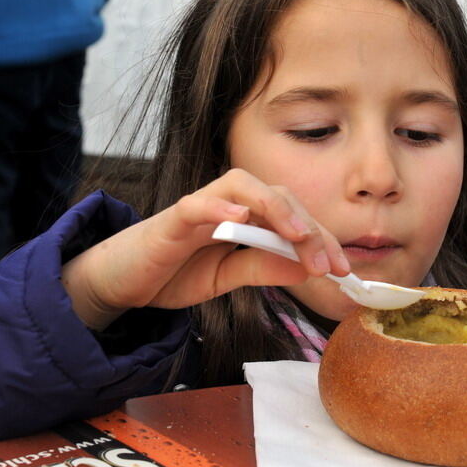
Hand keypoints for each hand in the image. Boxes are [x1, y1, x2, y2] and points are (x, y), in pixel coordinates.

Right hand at [62, 168, 350, 329]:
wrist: (122, 281)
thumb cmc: (175, 272)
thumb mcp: (229, 277)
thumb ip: (265, 267)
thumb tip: (309, 268)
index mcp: (248, 218)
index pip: (294, 218)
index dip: (322, 239)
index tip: (344, 269)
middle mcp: (230, 204)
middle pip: (278, 196)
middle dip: (308, 228)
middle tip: (328, 262)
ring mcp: (202, 206)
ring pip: (243, 185)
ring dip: (275, 206)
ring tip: (296, 233)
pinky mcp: (172, 218)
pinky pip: (198, 203)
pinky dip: (219, 206)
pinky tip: (240, 219)